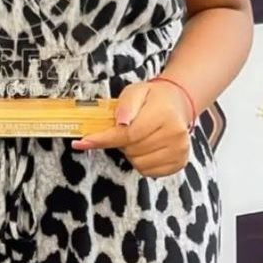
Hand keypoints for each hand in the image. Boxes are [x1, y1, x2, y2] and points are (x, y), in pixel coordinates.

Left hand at [70, 80, 191, 176]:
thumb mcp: (136, 91)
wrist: (177, 104)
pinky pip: (148, 171)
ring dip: (131, 152)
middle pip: (132, 150)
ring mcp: (179, 150)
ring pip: (138, 163)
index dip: (104, 139)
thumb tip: (121, 121)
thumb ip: (126, 105)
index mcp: (164, 114)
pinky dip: (141, 162)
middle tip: (128, 128)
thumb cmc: (153, 98)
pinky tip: (147, 147)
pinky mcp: (179, 163)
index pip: (128, 134)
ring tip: (139, 136)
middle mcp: (175, 134)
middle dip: (121, 141)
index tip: (82, 142)